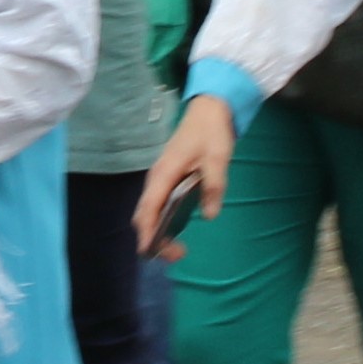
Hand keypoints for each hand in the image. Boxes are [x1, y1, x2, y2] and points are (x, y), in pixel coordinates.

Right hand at [137, 95, 233, 257]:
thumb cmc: (211, 132)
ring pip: (149, 211)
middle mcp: (156, 178)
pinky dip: (162, 221)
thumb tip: (210, 215)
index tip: (151, 252)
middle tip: (177, 254)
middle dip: (153, 239)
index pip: (148, 209)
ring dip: (158, 231)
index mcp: (164, 173)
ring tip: (178, 248)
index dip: (147, 232)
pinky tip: (177, 229)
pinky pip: (157, 204)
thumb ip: (213, 186)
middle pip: (144, 215)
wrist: (209, 109)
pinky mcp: (167, 178)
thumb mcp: (218, 158)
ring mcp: (160, 178)